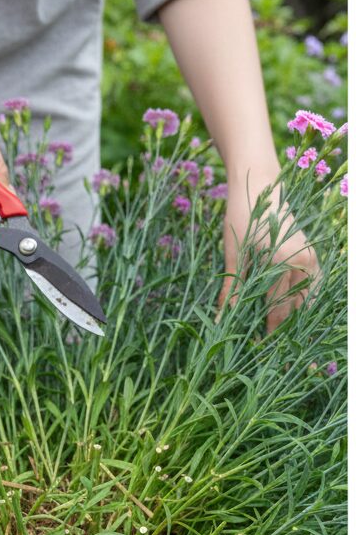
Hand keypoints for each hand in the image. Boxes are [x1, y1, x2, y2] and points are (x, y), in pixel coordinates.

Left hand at [220, 170, 320, 333]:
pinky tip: (291, 313)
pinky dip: (303, 300)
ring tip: (278, 335)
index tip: (258, 348)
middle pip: (294, 307)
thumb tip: (222, 318)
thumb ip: (232, 288)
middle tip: (267, 349)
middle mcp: (303, 262)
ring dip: (294, 317)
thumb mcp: (233, 255)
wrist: (260, 185)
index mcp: (283, 263)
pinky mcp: (312, 254)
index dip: (268, 330)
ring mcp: (311, 257)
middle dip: (281, 329)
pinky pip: (313, 285)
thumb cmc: (241, 216)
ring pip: (307, 299)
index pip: (277, 308)